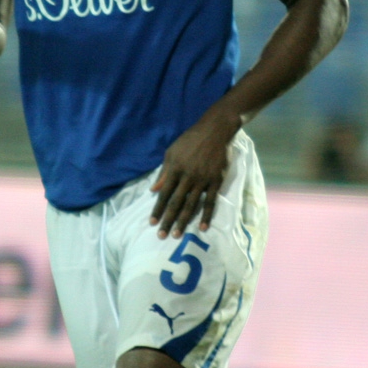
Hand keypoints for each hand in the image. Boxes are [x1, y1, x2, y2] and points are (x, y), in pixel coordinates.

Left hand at [150, 108, 239, 238]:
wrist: (214, 131)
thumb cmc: (189, 141)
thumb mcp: (171, 152)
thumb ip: (163, 172)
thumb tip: (154, 190)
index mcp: (175, 170)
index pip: (164, 194)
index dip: (157, 209)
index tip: (152, 223)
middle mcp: (187, 177)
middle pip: (176, 203)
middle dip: (168, 220)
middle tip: (162, 236)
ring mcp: (202, 181)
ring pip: (191, 205)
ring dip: (183, 221)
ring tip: (177, 235)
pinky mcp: (215, 182)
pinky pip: (210, 202)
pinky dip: (206, 215)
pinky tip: (202, 227)